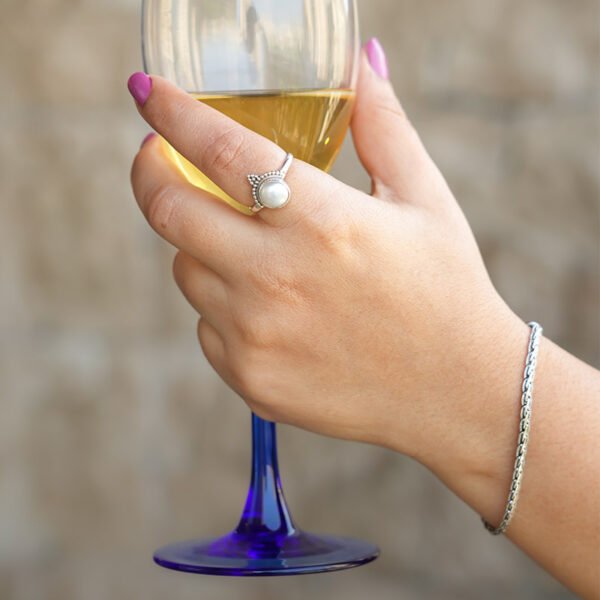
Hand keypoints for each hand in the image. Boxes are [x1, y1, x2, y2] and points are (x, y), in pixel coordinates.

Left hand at [129, 54, 525, 464]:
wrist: (456, 392)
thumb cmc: (446, 290)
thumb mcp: (424, 198)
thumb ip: (383, 125)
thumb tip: (362, 60)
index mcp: (323, 222)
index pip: (221, 150)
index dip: (173, 111)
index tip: (147, 91)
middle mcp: (277, 279)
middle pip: (169, 210)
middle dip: (151, 173)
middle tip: (158, 157)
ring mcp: (257, 335)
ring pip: (185, 269)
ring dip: (201, 246)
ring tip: (251, 249)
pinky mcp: (250, 377)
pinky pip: (205, 324)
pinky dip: (222, 304)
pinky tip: (273, 309)